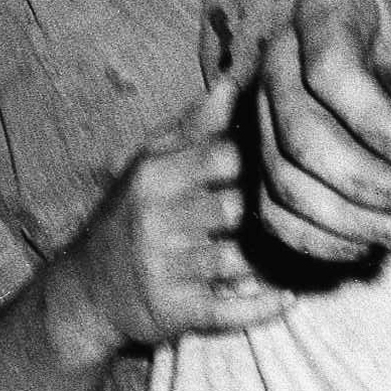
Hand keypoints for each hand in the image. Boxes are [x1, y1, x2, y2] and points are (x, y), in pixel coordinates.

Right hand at [49, 74, 288, 363]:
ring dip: (277, 259)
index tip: (289, 161)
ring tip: (302, 250)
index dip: (265, 158)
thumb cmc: (130, 215)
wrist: (85, 292)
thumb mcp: (151, 162)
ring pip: (241, 260)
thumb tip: (237, 78)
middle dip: (272, 210)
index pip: (224, 156)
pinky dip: (264, 306)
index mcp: (156, 176)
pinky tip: (288, 296)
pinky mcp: (174, 311)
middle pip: (238, 209)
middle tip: (305, 209)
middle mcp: (157, 221)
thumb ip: (196, 124)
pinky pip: (229, 310)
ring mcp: (165, 268)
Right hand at [251, 0, 390, 264]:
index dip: (374, 123)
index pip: (328, 70)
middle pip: (299, 133)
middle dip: (362, 180)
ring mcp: (263, 113)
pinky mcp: (263, 159)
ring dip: (343, 217)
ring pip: (282, 178)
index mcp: (324, 12)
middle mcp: (279, 60)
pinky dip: (316, 238)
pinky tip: (366, 245)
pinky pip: (271, 211)